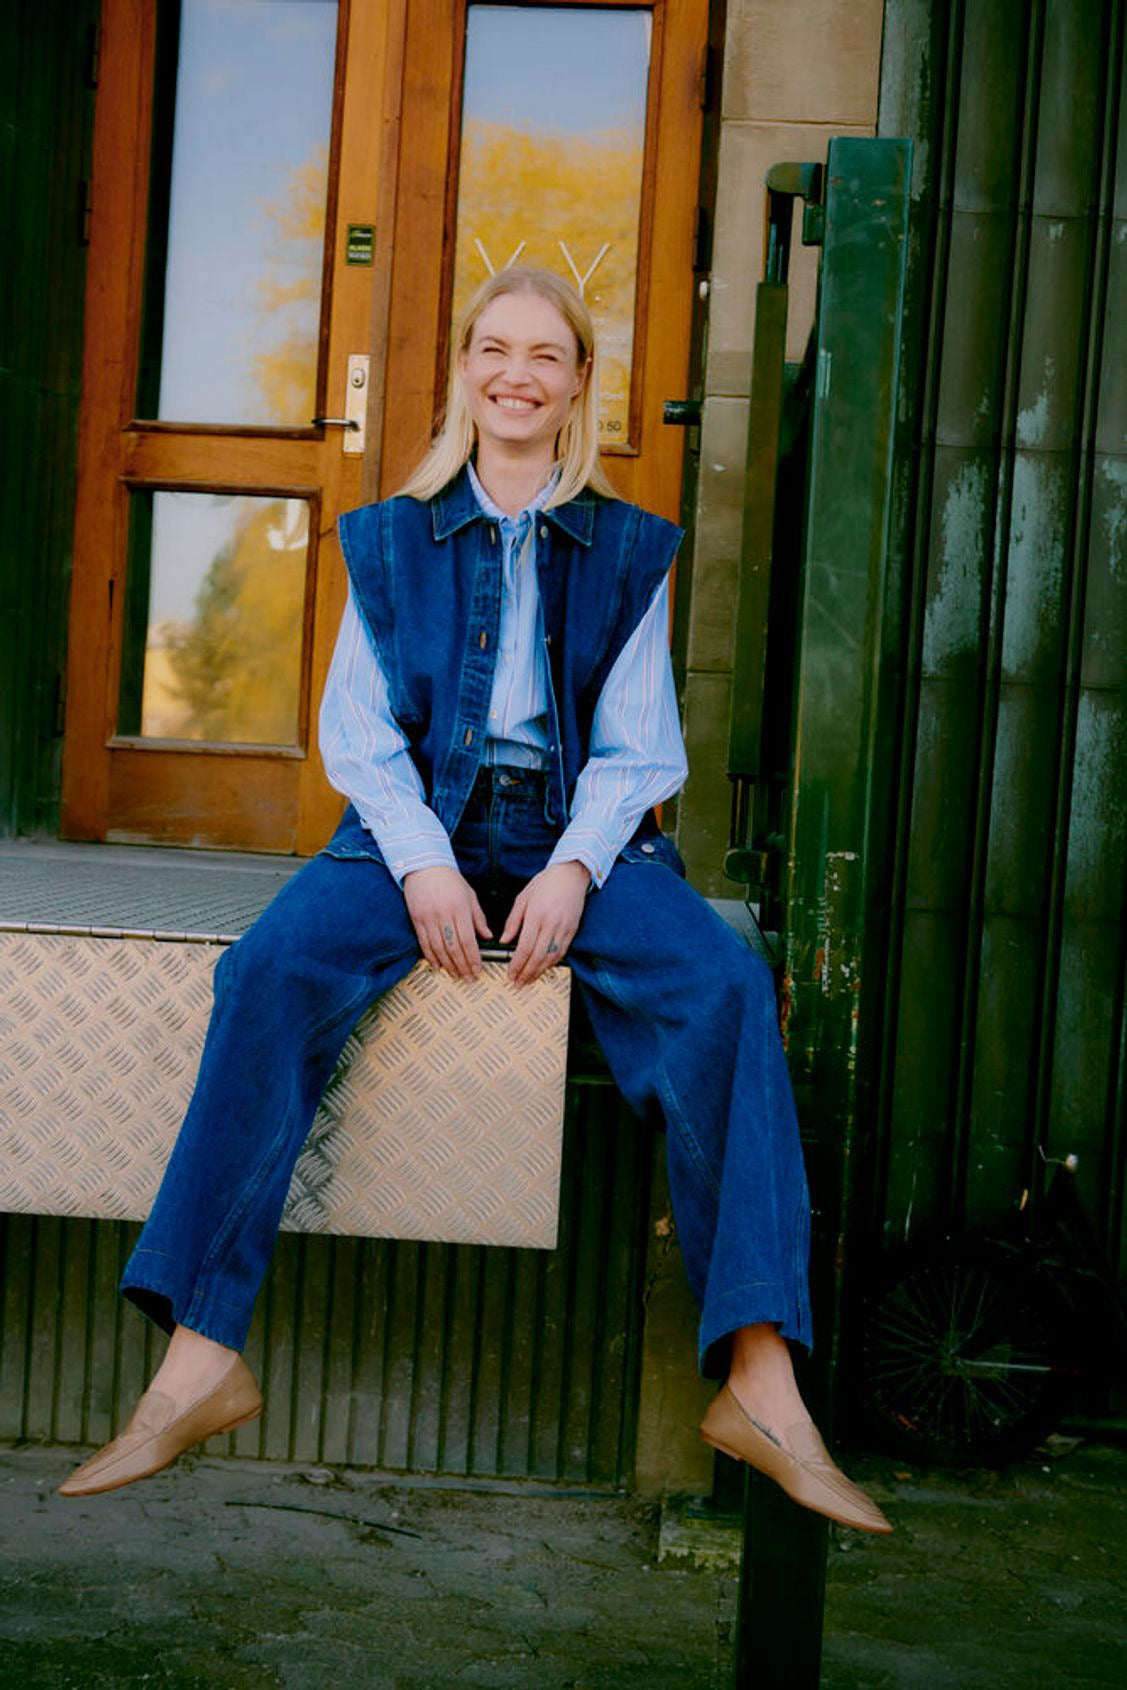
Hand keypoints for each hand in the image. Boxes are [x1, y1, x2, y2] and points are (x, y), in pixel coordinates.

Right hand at [402, 866, 491, 979]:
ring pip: (438, 948)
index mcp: (460, 908)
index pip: (468, 939)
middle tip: (468, 978)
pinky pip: (424, 943)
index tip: (477, 970)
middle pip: (453, 947)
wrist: (424, 867)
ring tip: (455, 975)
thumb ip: (478, 918)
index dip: (472, 958)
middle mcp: (443, 915)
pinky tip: (438, 966)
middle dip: (462, 966)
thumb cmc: (450, 881)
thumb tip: (488, 937)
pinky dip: (431, 957)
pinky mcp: (417, 920)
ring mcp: (428, 918)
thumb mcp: (469, 896)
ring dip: (448, 965)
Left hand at [500, 860, 590, 986]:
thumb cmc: (545, 883)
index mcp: (535, 915)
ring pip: (550, 957)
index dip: (517, 963)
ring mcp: (563, 928)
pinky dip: (552, 963)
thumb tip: (504, 941)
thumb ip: (513, 921)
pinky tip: (543, 968)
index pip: (524, 946)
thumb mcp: (523, 898)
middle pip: (537, 955)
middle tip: (518, 983)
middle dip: (526, 972)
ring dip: (539, 971)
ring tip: (529, 980)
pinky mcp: (572, 930)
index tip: (510, 973)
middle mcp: (551, 923)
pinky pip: (562, 951)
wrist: (571, 875)